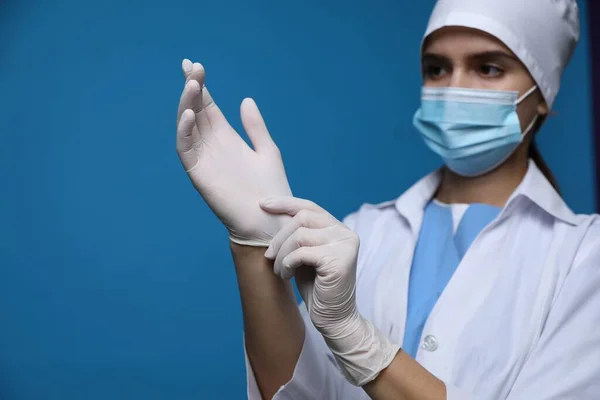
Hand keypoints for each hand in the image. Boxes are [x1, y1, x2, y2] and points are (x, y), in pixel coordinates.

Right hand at [176, 59, 291, 245]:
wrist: (269, 220)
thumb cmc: (271, 189)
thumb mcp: (266, 150)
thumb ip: (255, 127)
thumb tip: (246, 100)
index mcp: (227, 138)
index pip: (208, 107)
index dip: (200, 86)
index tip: (194, 64)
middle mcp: (212, 145)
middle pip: (196, 111)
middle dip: (192, 88)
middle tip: (190, 66)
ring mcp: (203, 158)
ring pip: (188, 126)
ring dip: (186, 105)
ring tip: (191, 84)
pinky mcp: (198, 173)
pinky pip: (185, 148)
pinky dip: (184, 131)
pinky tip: (189, 114)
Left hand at [260, 196, 399, 386]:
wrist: (333, 319)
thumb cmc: (317, 287)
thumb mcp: (303, 255)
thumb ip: (297, 234)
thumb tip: (271, 212)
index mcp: (338, 228)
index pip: (309, 206)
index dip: (285, 203)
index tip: (262, 204)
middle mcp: (346, 233)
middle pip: (302, 218)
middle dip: (279, 237)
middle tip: (269, 256)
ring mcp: (345, 245)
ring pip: (299, 235)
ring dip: (282, 253)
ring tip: (279, 270)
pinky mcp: (340, 260)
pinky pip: (301, 253)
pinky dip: (287, 263)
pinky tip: (287, 275)